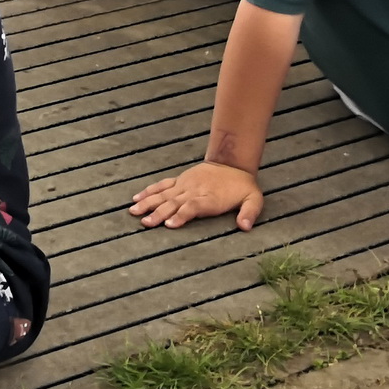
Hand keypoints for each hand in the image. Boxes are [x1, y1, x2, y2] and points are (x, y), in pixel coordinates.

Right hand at [128, 160, 263, 229]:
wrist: (232, 162)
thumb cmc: (242, 186)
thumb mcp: (254, 199)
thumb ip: (250, 212)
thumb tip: (245, 227)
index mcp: (210, 198)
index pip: (193, 207)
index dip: (181, 215)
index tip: (169, 224)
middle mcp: (194, 191)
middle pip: (174, 202)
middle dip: (158, 213)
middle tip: (145, 222)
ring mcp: (184, 185)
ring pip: (164, 194)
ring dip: (148, 203)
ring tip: (134, 212)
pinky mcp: (179, 180)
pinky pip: (162, 185)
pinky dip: (149, 191)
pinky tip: (137, 198)